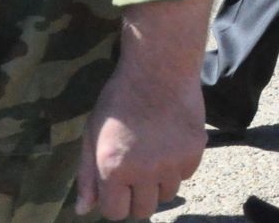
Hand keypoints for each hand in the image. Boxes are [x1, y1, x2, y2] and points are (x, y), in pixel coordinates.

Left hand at [73, 0, 213, 219]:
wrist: (159, 70)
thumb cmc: (119, 100)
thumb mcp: (93, 135)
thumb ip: (87, 176)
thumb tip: (83, 209)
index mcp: (113, 169)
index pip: (116, 212)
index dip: (115, 200)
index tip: (117, 185)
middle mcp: (144, 172)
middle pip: (144, 210)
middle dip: (137, 196)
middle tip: (137, 173)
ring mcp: (172, 162)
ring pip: (168, 194)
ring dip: (159, 182)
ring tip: (155, 155)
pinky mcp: (195, 150)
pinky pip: (187, 174)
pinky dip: (179, 166)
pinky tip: (171, 143)